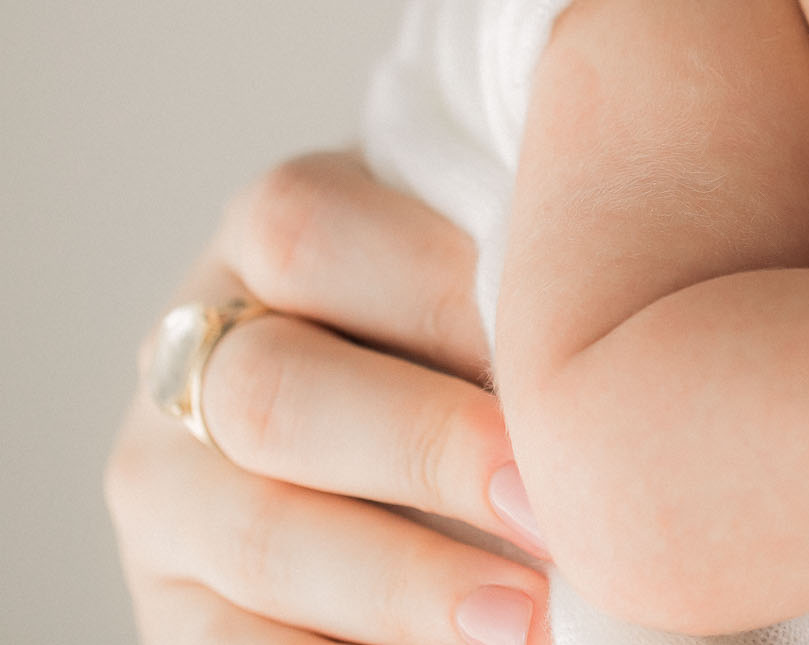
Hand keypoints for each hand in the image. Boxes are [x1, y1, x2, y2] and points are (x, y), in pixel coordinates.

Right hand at [105, 153, 551, 644]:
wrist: (409, 440)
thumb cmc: (499, 338)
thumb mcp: (495, 283)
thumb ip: (526, 287)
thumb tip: (610, 349)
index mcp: (273, 236)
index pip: (308, 233)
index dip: (439, 299)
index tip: (564, 361)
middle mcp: (197, 353)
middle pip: (275, 392)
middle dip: (426, 451)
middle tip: (550, 507)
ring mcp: (167, 486)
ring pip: (255, 534)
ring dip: (398, 584)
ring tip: (521, 618)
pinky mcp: (173, 605)